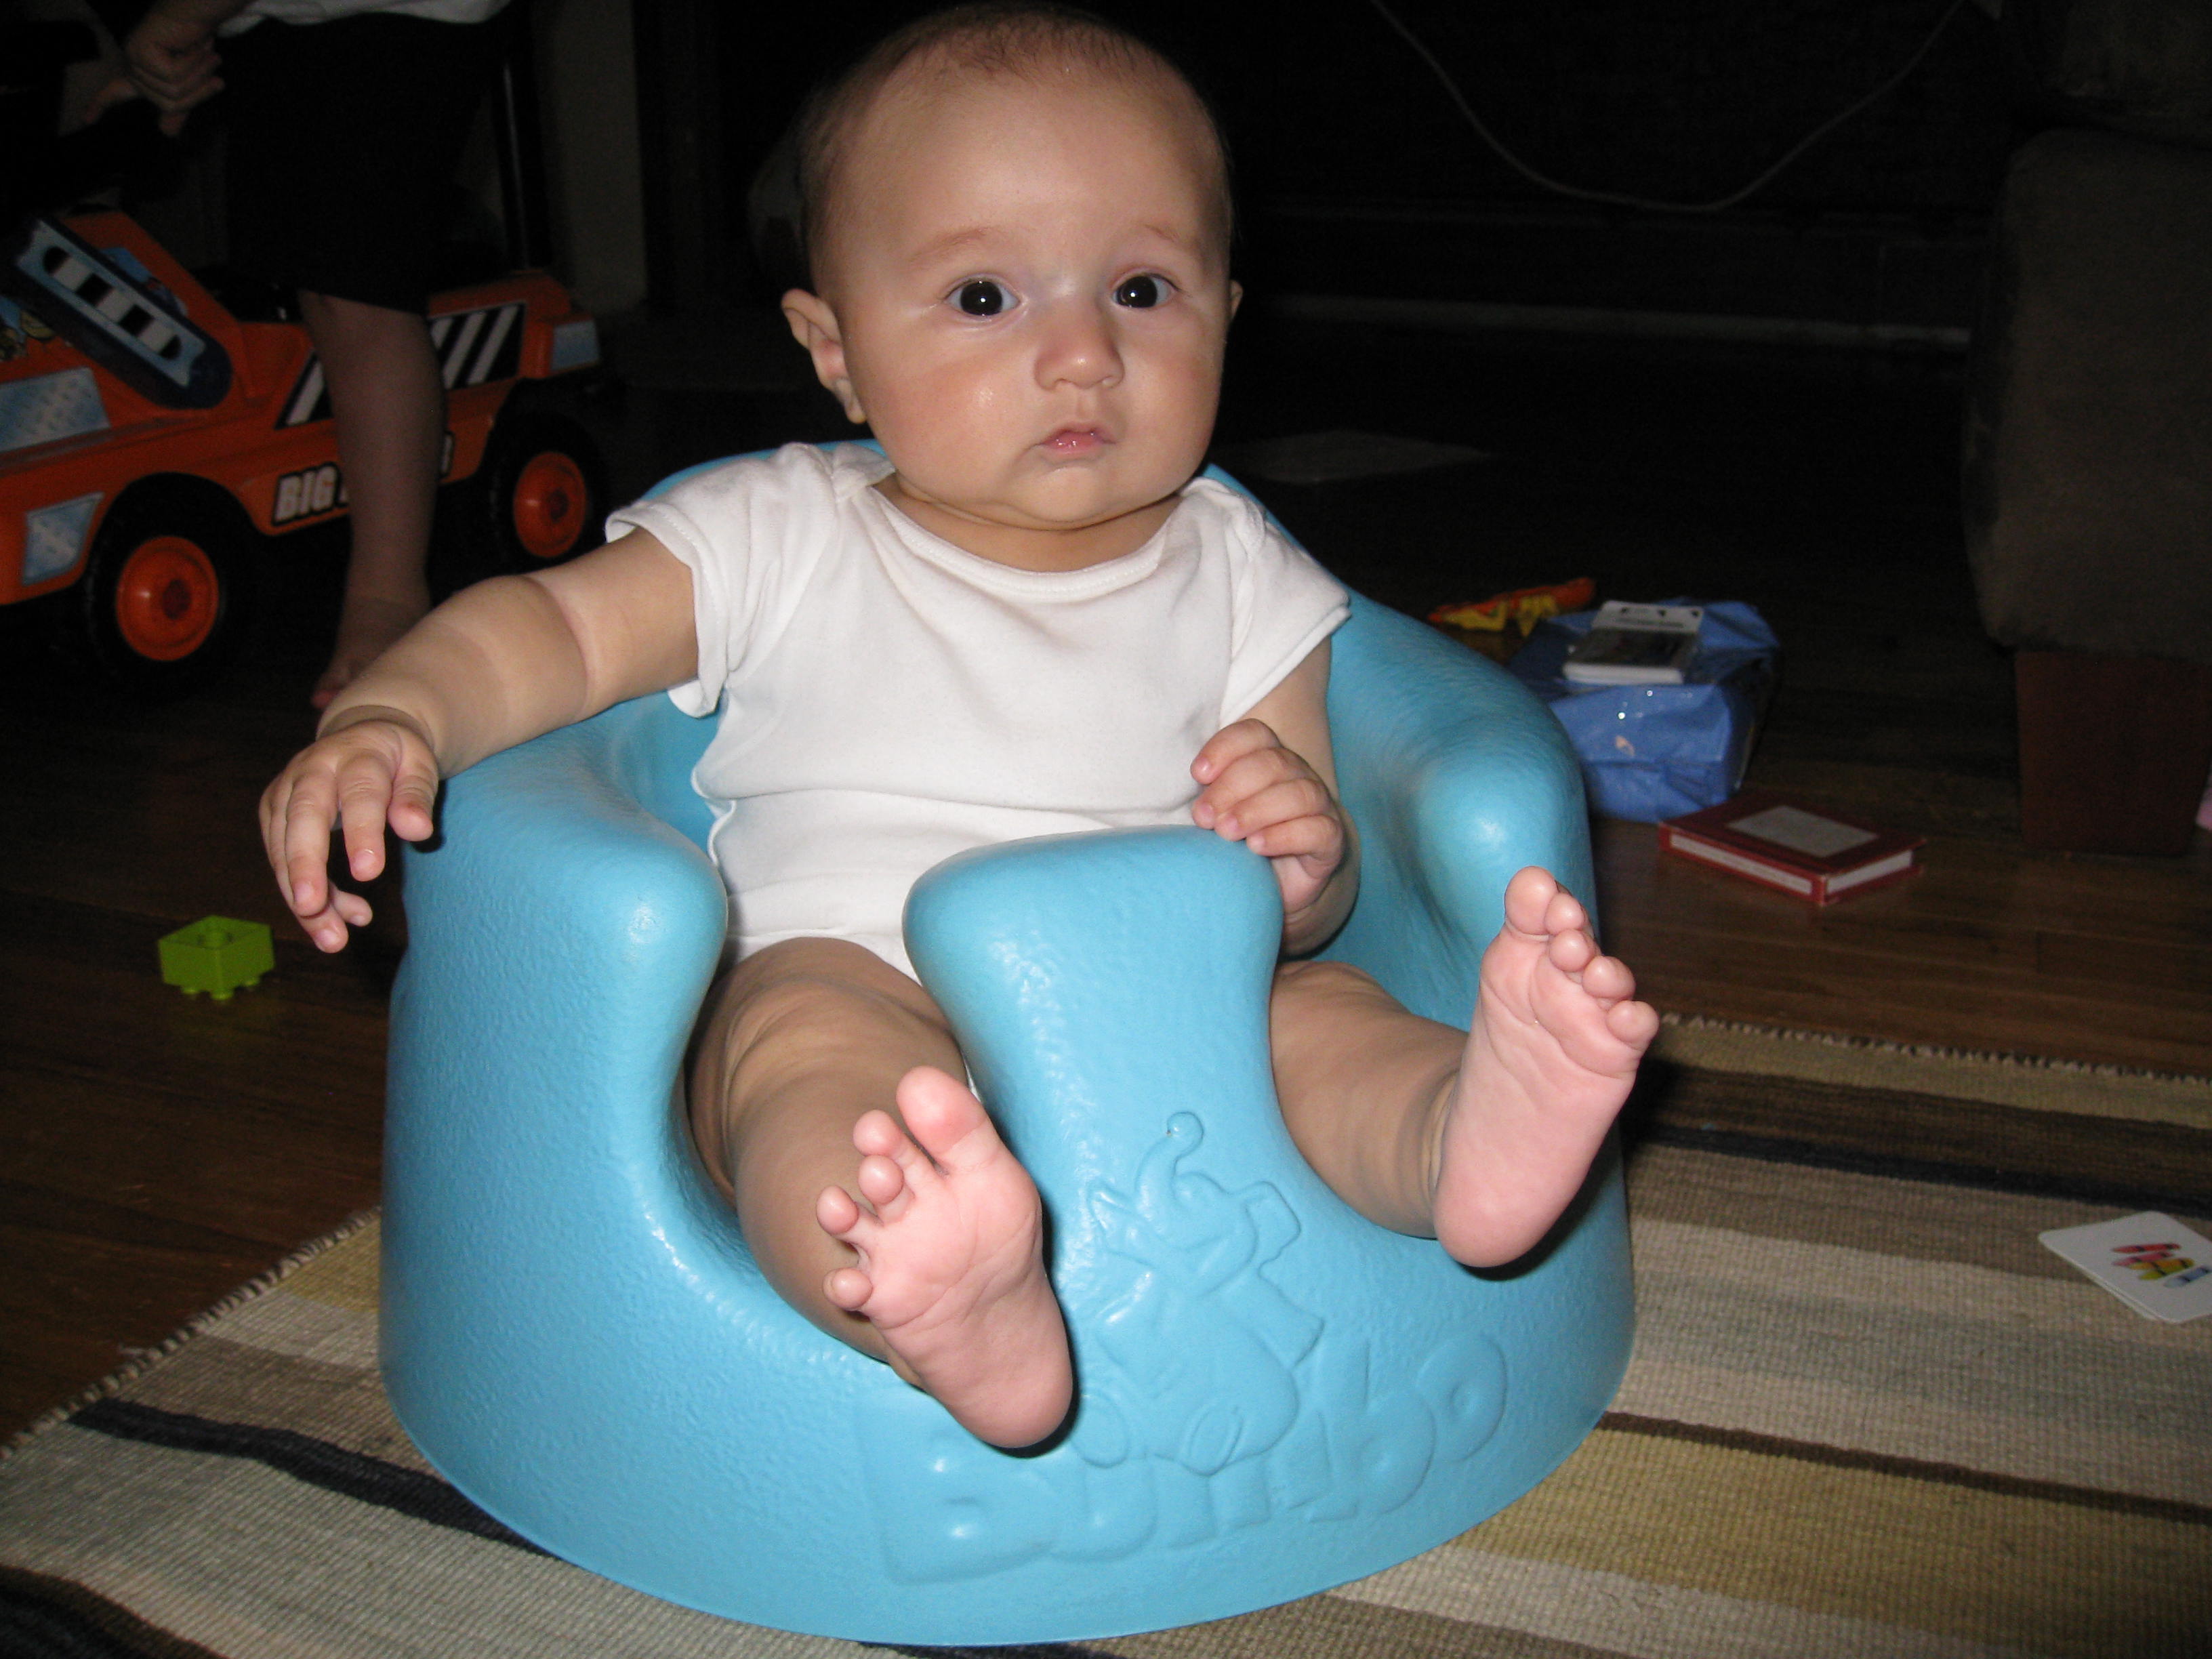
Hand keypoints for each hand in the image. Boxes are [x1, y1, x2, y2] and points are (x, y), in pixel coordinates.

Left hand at [87, 8, 225, 135]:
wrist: (197, 9)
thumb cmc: (196, 38)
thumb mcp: (191, 78)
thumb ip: (179, 103)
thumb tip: (167, 133)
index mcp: (140, 71)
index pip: (116, 92)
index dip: (101, 105)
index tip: (86, 119)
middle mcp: (134, 65)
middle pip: (168, 105)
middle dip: (198, 93)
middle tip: (217, 77)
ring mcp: (136, 58)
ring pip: (173, 93)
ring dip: (199, 77)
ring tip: (209, 57)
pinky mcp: (144, 53)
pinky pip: (173, 78)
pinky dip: (193, 66)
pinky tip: (196, 50)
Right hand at [258, 712, 438, 950]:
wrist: (363, 732)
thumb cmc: (398, 758)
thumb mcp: (420, 766)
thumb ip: (417, 797)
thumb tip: (418, 830)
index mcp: (357, 754)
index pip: (359, 794)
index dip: (361, 832)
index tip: (369, 873)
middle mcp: (312, 769)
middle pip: (302, 817)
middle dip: (304, 865)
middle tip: (312, 909)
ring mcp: (286, 789)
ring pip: (284, 845)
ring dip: (303, 895)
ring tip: (333, 939)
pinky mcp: (273, 812)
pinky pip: (280, 858)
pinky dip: (304, 893)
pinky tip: (337, 919)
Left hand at [1190, 719, 1347, 921]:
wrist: (1271, 887)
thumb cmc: (1240, 843)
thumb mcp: (1218, 816)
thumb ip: (1209, 801)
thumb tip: (1198, 805)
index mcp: (1269, 758)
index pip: (1254, 734)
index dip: (1225, 747)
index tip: (1198, 775)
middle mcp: (1298, 775)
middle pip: (1272, 762)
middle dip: (1232, 787)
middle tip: (1205, 818)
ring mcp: (1319, 805)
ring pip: (1298, 793)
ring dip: (1256, 810)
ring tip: (1226, 832)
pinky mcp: (1330, 840)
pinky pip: (1317, 830)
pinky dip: (1284, 836)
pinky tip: (1256, 847)